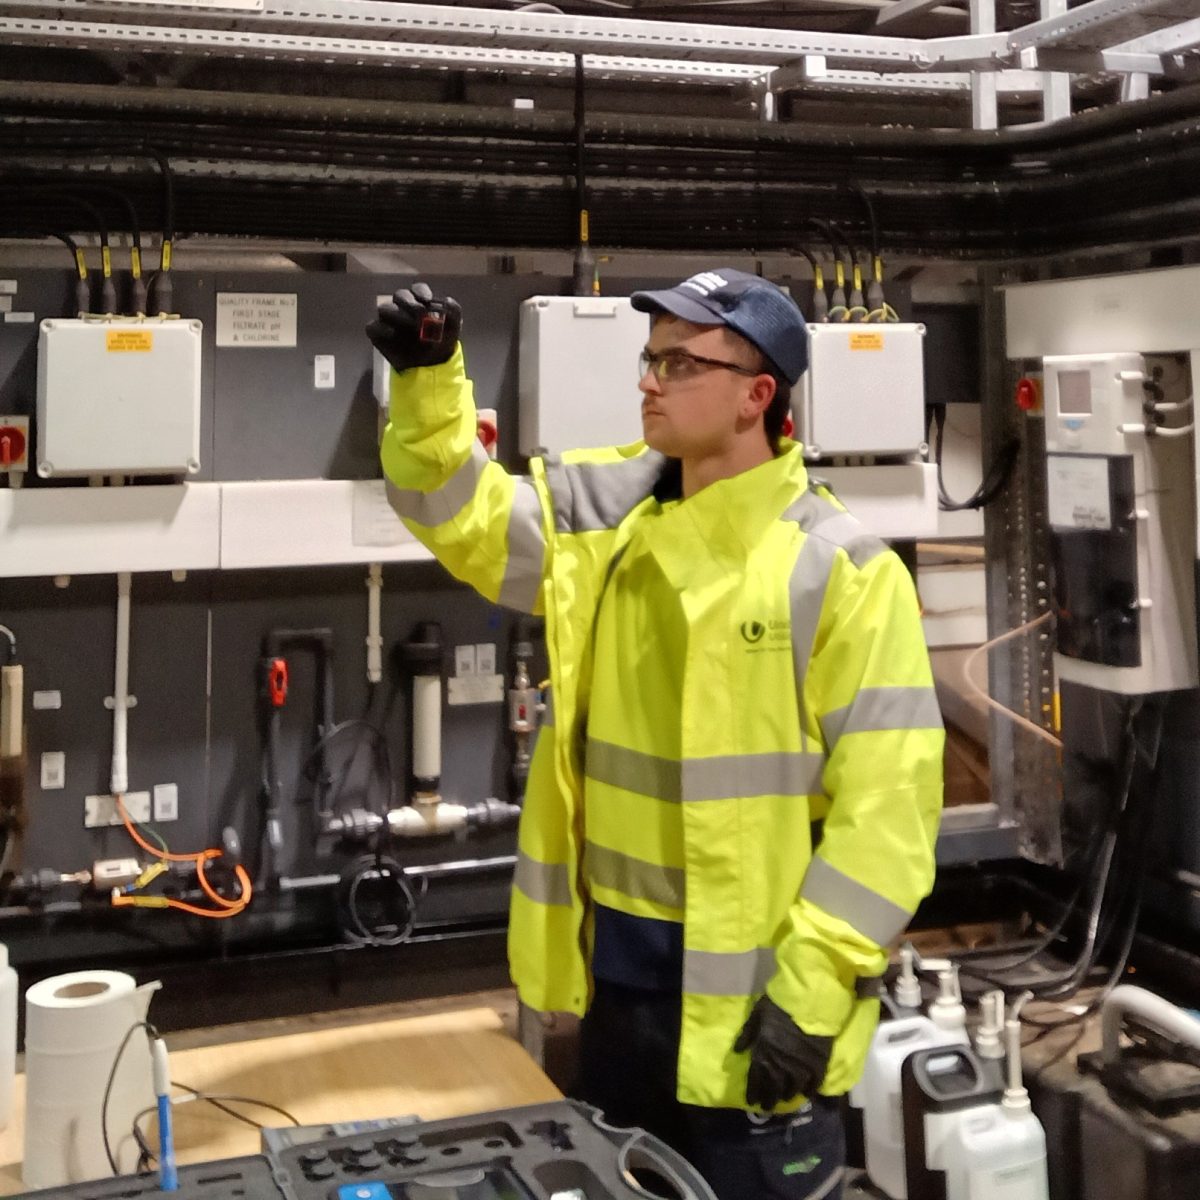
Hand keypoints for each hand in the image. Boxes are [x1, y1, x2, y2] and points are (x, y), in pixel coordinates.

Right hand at [366, 282, 461, 372]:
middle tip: (421, 315)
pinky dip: (382, 328)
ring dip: (398, 315)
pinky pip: (373, 327)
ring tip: (411, 327)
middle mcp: (403, 308)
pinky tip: (393, 333)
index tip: (428, 300)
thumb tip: (447, 300)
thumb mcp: (454, 327)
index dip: (421, 291)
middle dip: (410, 303)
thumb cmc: (441, 342)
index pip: (417, 289)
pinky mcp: (378, 335)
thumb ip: (454, 311)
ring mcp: (389, 320)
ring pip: (385, 308)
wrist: (432, 367)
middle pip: (400, 295)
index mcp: (420, 302)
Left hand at [734, 995, 833, 1110]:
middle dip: (768, 1100)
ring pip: (792, 1090)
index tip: (751, 1101)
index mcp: (763, 1054)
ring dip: (786, 1096)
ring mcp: (801, 1068)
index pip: (755, 1080)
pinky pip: (813, 1085)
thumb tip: (737, 1051)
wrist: (809, 1001)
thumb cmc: (779, 1005)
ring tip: (783, 1099)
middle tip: (766, 1107)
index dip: (753, 1093)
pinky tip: (805, 1093)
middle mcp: (781, 1067)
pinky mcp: (818, 1065)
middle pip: (773, 1090)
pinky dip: (808, 1091)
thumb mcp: (757, 1015)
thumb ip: (747, 1034)